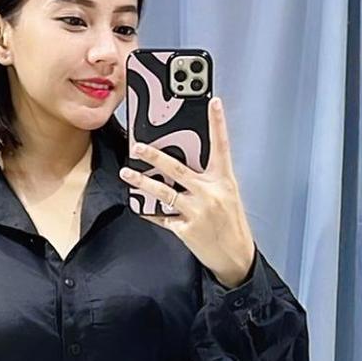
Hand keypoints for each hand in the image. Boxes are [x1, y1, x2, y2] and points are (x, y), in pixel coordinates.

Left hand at [119, 96, 256, 288]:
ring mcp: (197, 212)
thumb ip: (208, 181)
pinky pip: (162, 217)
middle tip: (137, 146)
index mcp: (224, 181)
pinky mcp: (185, 230)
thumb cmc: (231, 224)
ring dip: (142, 182)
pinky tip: (138, 205)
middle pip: (177, 169)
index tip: (213, 102)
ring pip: (163, 193)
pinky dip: (149, 211)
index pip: (222, 147)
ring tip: (126, 173)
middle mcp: (210, 194)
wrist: (235, 258)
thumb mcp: (227, 196)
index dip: (218, 123)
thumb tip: (180, 167)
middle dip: (154, 156)